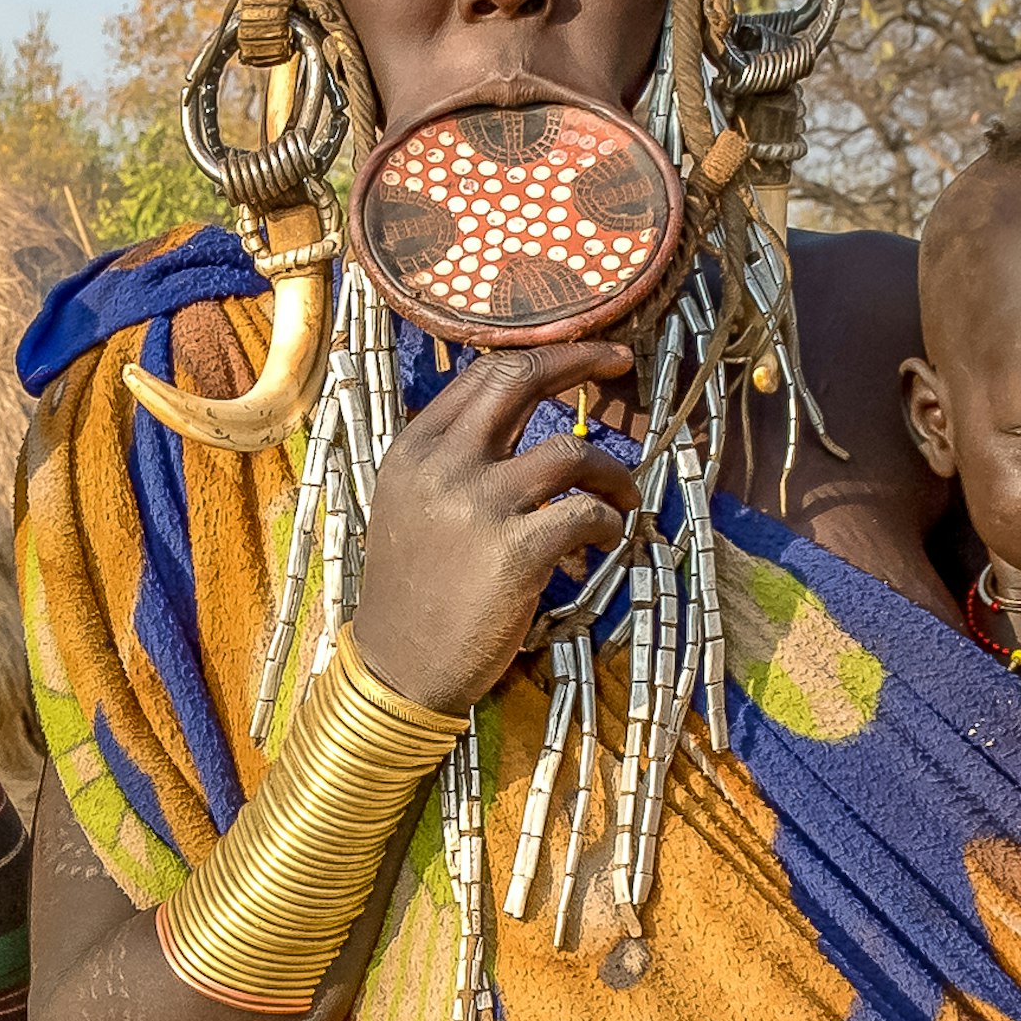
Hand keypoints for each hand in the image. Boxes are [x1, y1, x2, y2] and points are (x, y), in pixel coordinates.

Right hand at [340, 340, 640, 717]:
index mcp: (415, 449)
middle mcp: (444, 466)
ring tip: (623, 497)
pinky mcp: (515, 552)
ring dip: (613, 471)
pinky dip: (611, 522)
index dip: (542, 354)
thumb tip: (517, 412)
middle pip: (522, 380)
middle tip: (619, 363)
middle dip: (581, 359)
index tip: (582, 354)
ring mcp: (479, 506)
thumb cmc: (413, 591)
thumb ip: (452, 457)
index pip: (486, 374)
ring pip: (572, 451)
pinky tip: (608, 538)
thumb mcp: (411, 505)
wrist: (398, 667)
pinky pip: (586, 514)